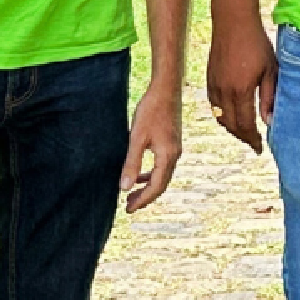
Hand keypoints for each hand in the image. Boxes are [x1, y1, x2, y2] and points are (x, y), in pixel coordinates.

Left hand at [120, 78, 184, 211]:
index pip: (156, 187)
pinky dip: (151, 174)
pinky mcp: (171, 142)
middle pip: (161, 184)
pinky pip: (162, 166)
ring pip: (162, 176)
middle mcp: (174, 155)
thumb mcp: (137, 138)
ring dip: (147, 186)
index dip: (142, 200)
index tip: (128, 209)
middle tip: (128, 206)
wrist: (166, 89)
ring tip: (131, 194)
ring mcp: (175, 149)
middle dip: (145, 197)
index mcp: (167, 156)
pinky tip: (140, 175)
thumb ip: (132, 163)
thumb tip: (124, 188)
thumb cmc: (151, 110)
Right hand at [207, 18, 276, 153]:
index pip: (246, 125)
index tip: (260, 148)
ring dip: (232, 128)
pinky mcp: (209, 79)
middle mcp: (224, 92)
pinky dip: (222, 116)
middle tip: (254, 142)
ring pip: (221, 117)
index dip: (253, 139)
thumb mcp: (270, 69)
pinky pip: (214, 106)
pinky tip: (232, 115)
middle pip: (232, 125)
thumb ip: (269, 96)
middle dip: (243, 137)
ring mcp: (214, 86)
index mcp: (241, 90)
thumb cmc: (256, 43)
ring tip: (245, 132)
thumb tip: (268, 121)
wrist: (233, 22)